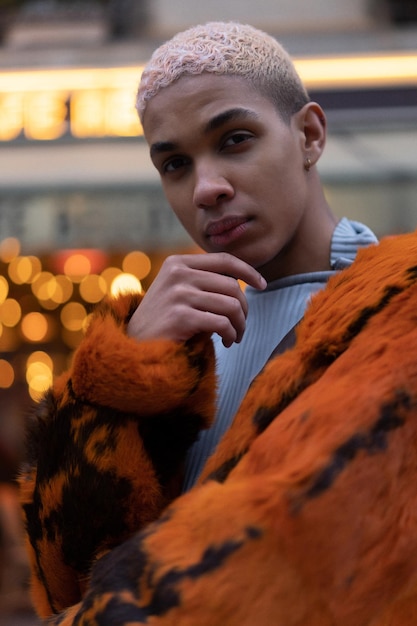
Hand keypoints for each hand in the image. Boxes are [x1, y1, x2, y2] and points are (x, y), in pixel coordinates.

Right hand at [127, 253, 265, 346]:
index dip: (248, 271)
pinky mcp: (181, 316)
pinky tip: (227, 343)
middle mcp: (177, 274)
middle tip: (241, 326)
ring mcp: (178, 294)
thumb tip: (242, 279)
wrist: (135, 347)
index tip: (261, 285)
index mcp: (178, 263)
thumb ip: (202, 281)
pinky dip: (231, 334)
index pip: (224, 259)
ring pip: (231, 305)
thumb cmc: (163, 321)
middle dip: (244, 309)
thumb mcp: (178, 291)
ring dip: (240, 325)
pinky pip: (222, 323)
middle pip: (231, 286)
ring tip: (235, 337)